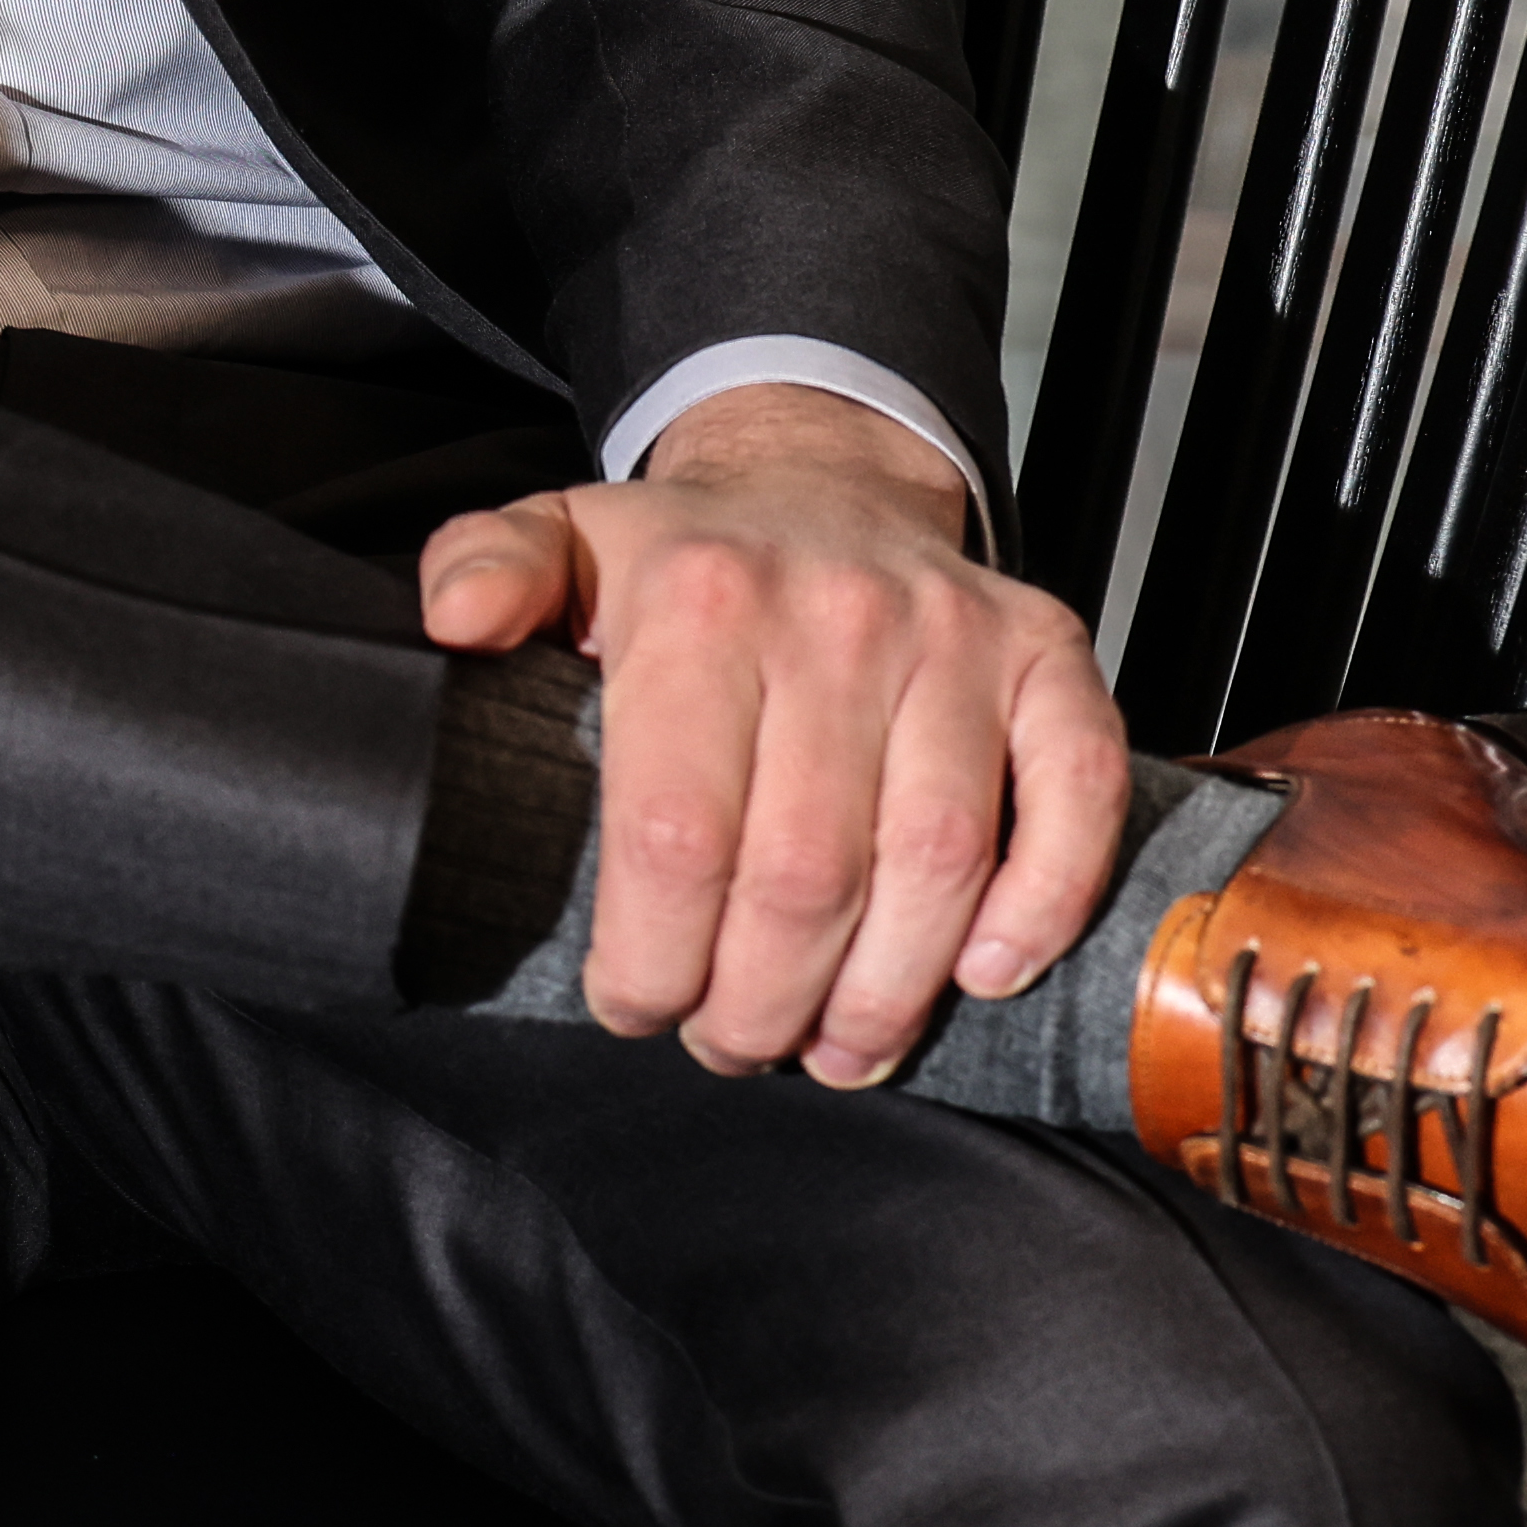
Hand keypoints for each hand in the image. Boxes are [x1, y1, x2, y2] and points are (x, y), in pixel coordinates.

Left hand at [416, 382, 1127, 1089]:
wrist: (820, 479)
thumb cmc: (685, 561)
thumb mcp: (562, 546)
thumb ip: (485, 570)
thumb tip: (450, 620)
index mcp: (701, 598)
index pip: (678, 835)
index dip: (655, 961)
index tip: (637, 1005)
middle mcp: (837, 612)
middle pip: (807, 878)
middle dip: (761, 1005)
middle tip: (732, 1041)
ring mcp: (955, 634)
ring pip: (937, 863)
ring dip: (885, 996)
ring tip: (835, 1047)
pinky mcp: (1047, 654)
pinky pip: (1075, 796)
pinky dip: (1042, 904)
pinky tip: (982, 974)